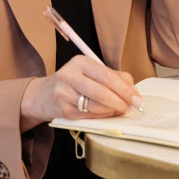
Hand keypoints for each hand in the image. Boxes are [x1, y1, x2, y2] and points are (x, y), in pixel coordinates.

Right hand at [20, 55, 140, 131]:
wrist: (42, 95)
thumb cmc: (73, 82)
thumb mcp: (90, 72)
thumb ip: (113, 76)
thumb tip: (133, 90)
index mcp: (79, 62)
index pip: (106, 75)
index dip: (124, 88)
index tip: (136, 98)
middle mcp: (69, 75)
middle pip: (102, 92)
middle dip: (120, 102)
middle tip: (130, 107)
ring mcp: (64, 94)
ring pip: (96, 106)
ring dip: (112, 111)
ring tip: (119, 110)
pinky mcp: (63, 111)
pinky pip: (89, 116)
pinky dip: (102, 116)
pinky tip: (106, 114)